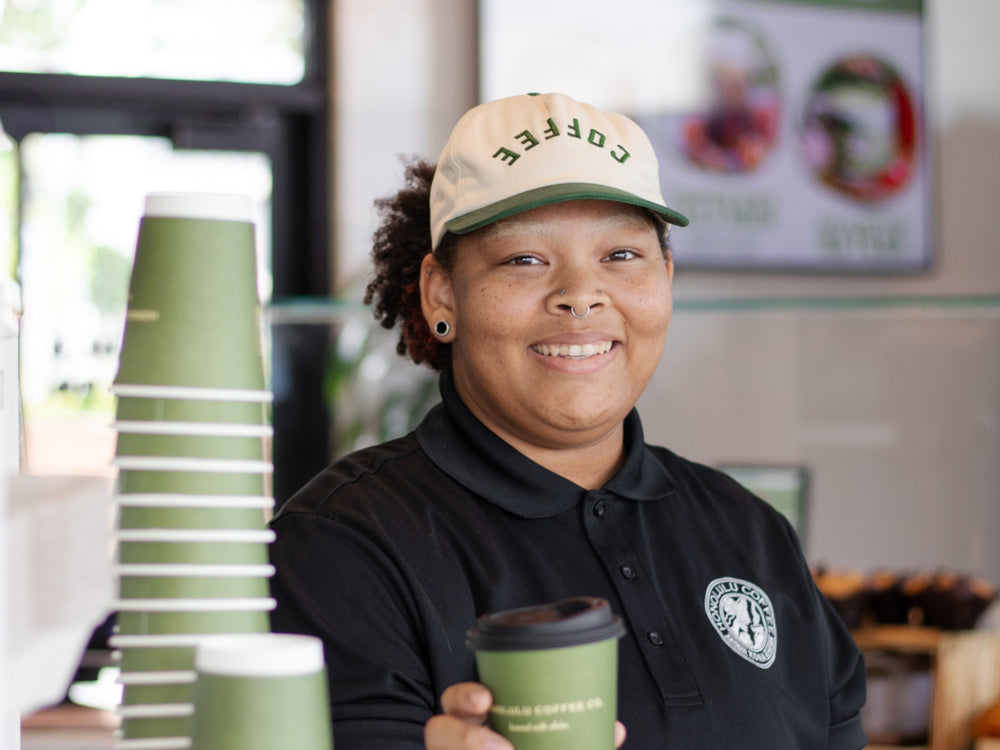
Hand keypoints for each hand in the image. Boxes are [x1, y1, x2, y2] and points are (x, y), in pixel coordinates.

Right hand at [424, 682, 626, 748]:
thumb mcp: (554, 742)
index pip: (457, 701)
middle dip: (462, 735)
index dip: (464, 697)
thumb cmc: (535, 744)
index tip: (485, 699)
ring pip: (439, 745)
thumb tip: (615, 730)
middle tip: (500, 747)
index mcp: (478, 723)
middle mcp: (459, 743)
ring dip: (467, 748)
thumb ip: (579, 739)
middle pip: (438, 731)